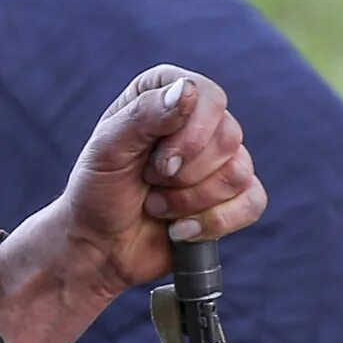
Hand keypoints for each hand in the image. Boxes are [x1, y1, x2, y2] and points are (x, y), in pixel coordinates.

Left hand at [0, 66, 264, 342]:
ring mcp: (218, 160)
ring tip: (155, 209)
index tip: (154, 162)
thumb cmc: (90, 197)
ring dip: (191, 202)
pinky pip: (252, 203)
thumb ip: (144, 118)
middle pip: (228, 136)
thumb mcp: (106, 152)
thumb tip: (184, 94)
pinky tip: (179, 231)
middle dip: (183, 175)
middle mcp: (196, 120)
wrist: (93, 250)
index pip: (206, 93)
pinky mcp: (230, 200)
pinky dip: (214, 224)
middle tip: (147, 189)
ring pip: (240, 172)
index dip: (187, 133)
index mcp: (165, 93)